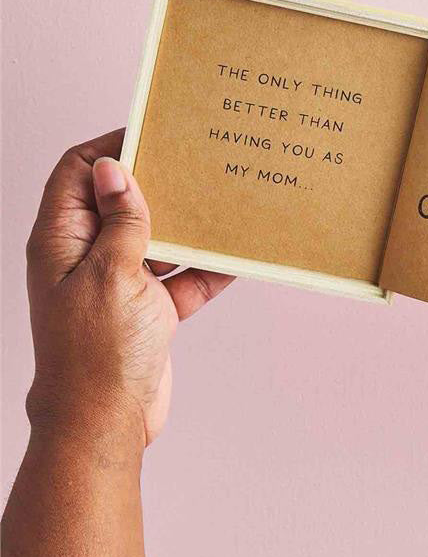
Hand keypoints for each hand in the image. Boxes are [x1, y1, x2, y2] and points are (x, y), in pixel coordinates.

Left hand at [25, 129, 232, 458]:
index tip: (154, 131)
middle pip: (121, 201)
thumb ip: (120, 221)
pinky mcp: (147, 310)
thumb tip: (113, 169)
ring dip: (189, 224)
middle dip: (159, 181)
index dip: (111, 148)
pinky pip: (182, 277)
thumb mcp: (112, 273)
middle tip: (198, 160)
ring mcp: (118, 283)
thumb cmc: (95, 354)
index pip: (77, 172)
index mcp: (61, 240)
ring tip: (224, 200)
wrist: (104, 425)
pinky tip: (237, 255)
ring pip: (156, 237)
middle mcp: (86, 256)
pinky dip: (207, 267)